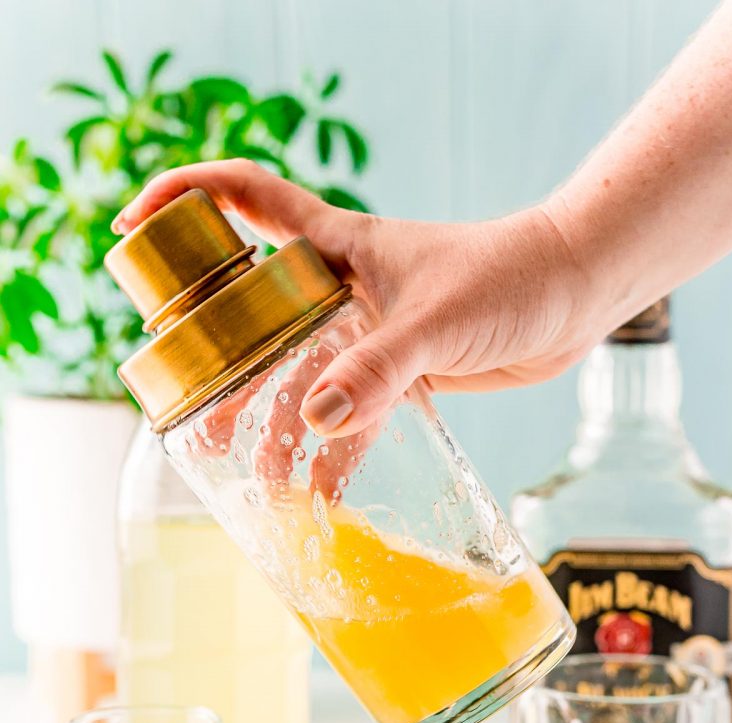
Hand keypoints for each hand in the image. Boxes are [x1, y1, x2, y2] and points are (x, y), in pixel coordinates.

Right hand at [112, 160, 601, 438]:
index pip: (245, 197)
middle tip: (187, 409)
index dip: (185, 199)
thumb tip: (319, 423)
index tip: (134, 225)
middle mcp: (341, 285)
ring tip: (252, 476)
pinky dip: (334, 451)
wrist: (575, 295)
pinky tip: (318, 493)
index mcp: (336, 244)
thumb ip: (380, 369)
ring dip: (275, 424)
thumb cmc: (511, 278)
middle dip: (216, 357)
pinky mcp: (400, 369)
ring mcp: (368, 329)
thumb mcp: (437, 322)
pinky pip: (351, 412)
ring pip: (300, 375)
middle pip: (253, 309)